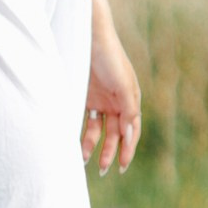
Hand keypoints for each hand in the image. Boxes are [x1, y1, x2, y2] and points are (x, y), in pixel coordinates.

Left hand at [82, 25, 140, 174]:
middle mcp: (117, 102)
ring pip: (98, 130)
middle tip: (103, 170)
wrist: (89, 36)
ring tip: (83, 160)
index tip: (121, 167)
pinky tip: (75, 144)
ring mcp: (100, 100)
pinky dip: (82, 132)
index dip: (127, 149)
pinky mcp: (85, 96)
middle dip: (110, 152)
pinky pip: (85, 120)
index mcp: (130, 100)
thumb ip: (129, 111)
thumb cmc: (110, 58)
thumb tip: (129, 138)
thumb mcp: (124, 85)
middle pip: (115, 134)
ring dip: (93, 145)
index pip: (131, 131)